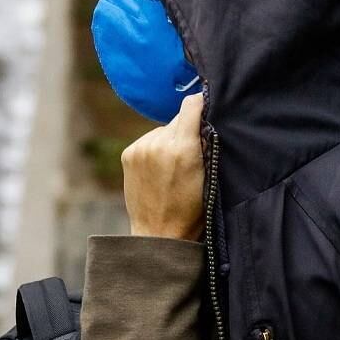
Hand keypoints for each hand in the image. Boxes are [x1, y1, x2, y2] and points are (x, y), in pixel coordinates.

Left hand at [120, 93, 206, 240]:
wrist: (160, 235)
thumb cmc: (193, 211)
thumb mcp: (211, 177)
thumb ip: (208, 144)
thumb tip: (207, 118)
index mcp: (182, 148)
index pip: (192, 104)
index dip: (202, 104)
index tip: (208, 107)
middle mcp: (158, 143)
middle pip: (178, 119)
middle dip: (187, 130)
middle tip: (193, 153)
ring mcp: (141, 148)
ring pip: (163, 130)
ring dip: (170, 140)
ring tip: (174, 166)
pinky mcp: (129, 153)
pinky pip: (149, 140)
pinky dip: (156, 148)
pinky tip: (160, 169)